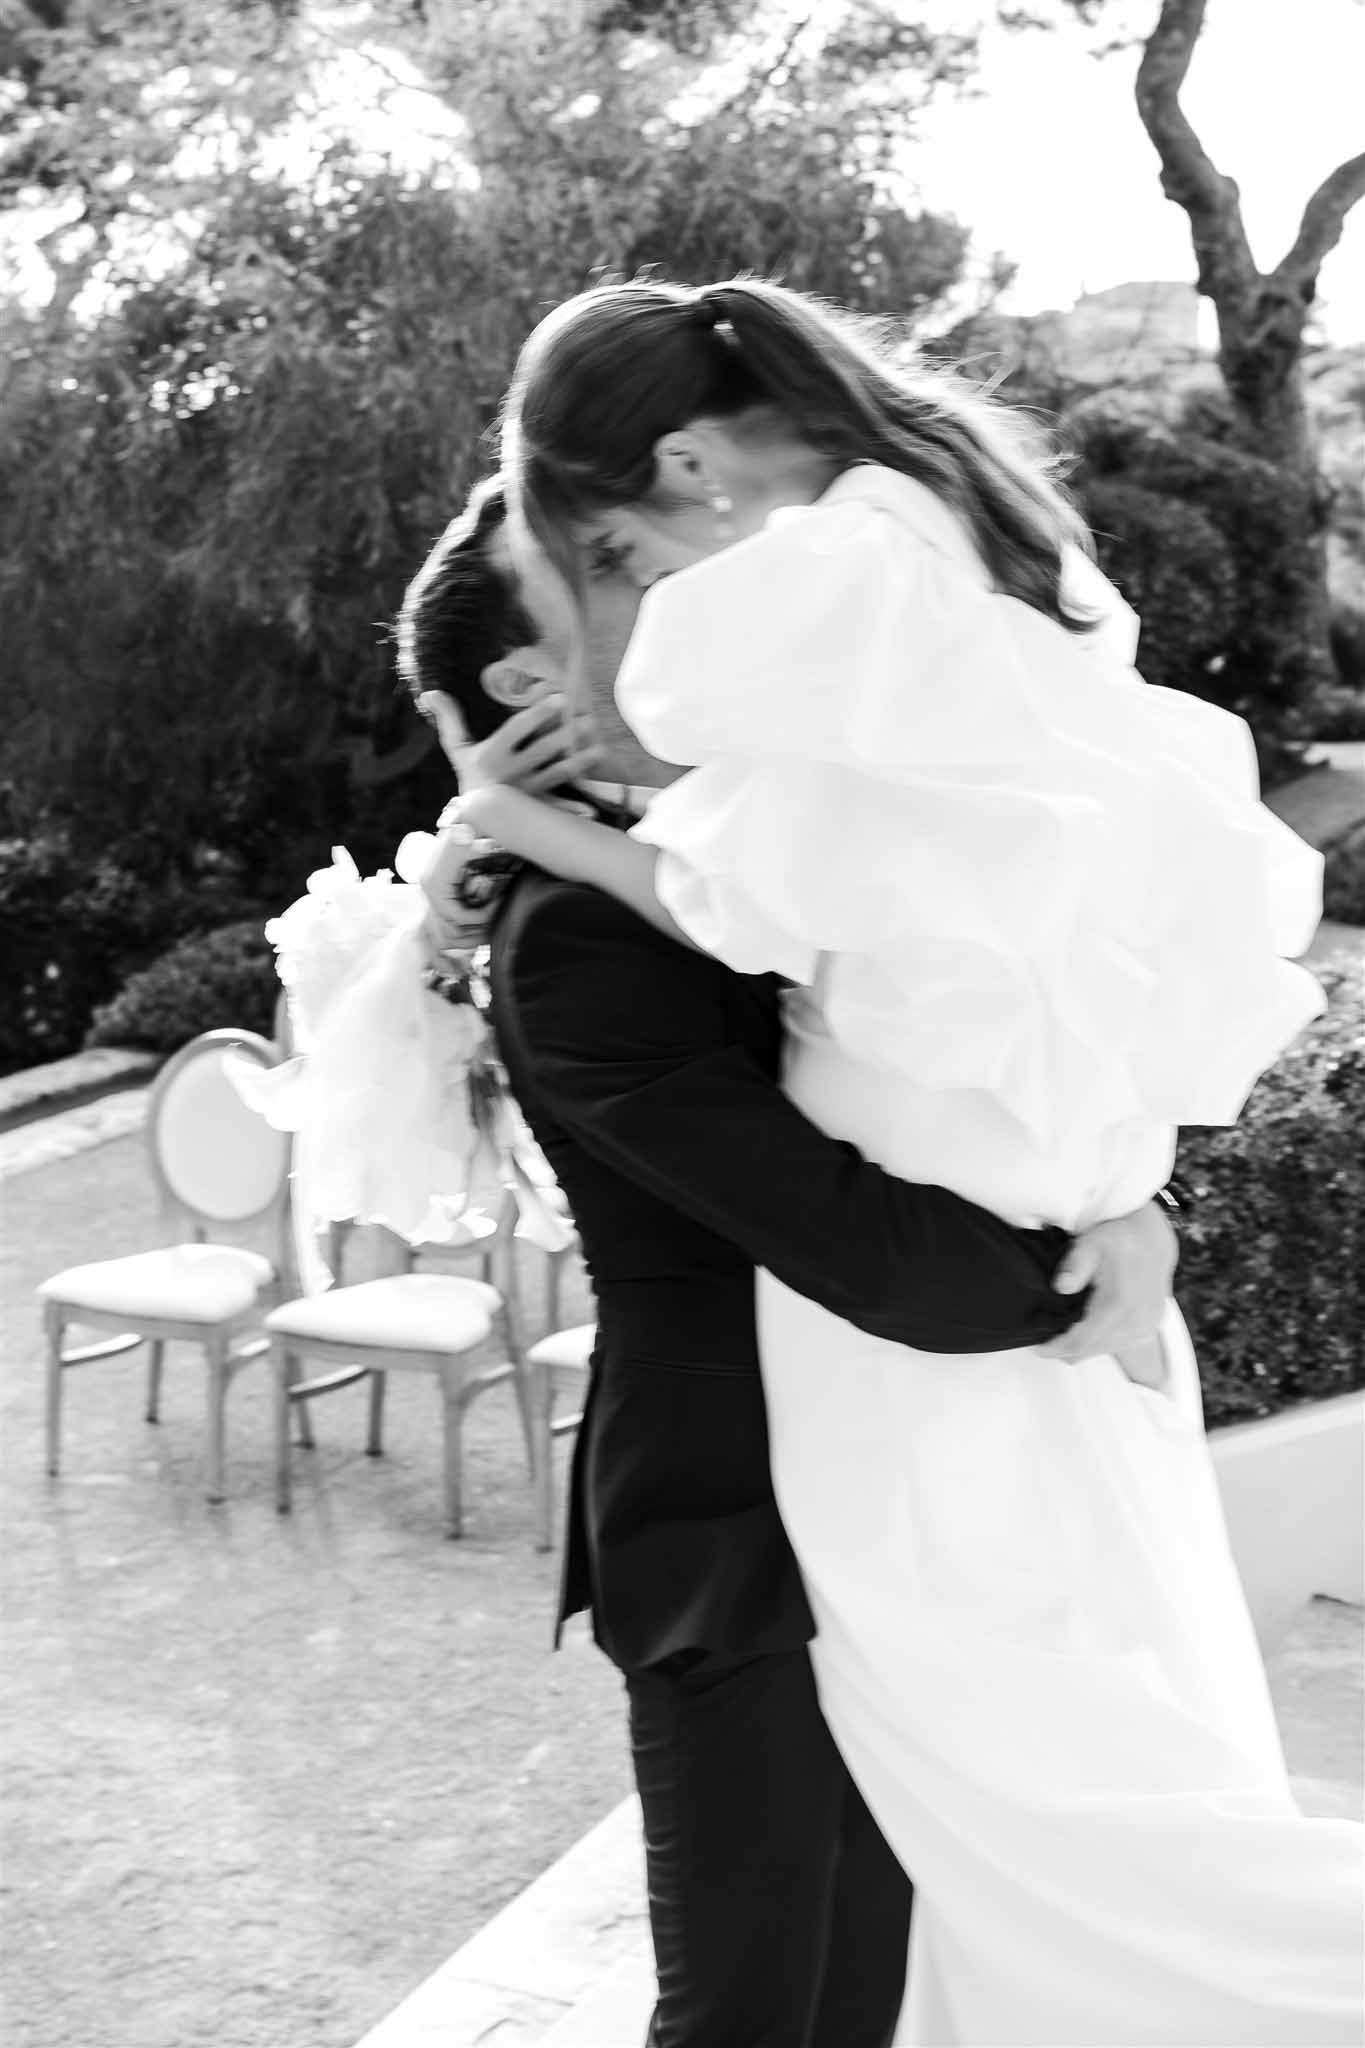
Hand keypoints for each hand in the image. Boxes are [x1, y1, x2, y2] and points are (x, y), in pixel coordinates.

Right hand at [417, 690, 598, 795]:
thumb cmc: (468, 776)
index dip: (538, 713)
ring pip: (556, 774)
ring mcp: (526, 792)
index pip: (517, 729)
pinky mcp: (535, 808)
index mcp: (493, 755)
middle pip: (542, 750)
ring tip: (599, 748)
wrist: (472, 818)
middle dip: (566, 734)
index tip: (559, 698)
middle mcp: (511, 773)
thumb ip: (449, 720)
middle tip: (588, 720)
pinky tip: (590, 808)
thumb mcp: (456, 749)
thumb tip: (431, 693)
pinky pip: (555, 809)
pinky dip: (571, 810)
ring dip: (579, 762)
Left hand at [1037, 1200, 1176, 1364]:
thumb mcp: (1091, 1243)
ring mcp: (1144, 1327)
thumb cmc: (1119, 1241)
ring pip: (1104, 1350)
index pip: (1082, 1340)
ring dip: (1083, 1347)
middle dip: (1065, 1349)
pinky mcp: (1149, 1328)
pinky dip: (1100, 1343)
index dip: (1057, 1347)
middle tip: (1046, 1341)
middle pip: (1091, 1350)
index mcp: (1119, 1303)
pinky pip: (1119, 1346)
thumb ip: (1075, 1264)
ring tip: (1063, 1335)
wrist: (1152, 1240)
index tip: (1039, 1348)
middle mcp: (1135, 1320)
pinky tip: (1087, 1330)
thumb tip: (1061, 1286)